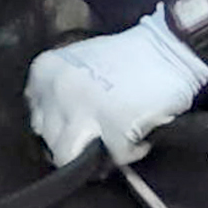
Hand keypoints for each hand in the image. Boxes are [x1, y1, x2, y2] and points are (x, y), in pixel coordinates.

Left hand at [25, 9, 207, 168]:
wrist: (170, 49)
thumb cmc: (128, 58)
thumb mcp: (78, 65)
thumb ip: (58, 93)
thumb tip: (54, 128)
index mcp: (44, 73)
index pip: (36, 118)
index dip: (59, 125)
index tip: (78, 123)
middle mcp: (56, 91)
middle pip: (51, 141)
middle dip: (75, 142)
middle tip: (98, 134)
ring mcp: (82, 113)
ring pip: (69, 156)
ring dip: (93, 154)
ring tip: (114, 140)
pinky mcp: (113, 131)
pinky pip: (114, 158)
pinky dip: (129, 152)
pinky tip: (138, 134)